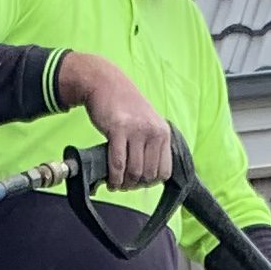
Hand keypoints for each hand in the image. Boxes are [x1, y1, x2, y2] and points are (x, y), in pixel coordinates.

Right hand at [61, 50, 174, 189]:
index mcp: (163, 132)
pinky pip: (118, 163)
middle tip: (125, 185)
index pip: (164, 171)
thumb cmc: (124, 106)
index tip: (140, 183)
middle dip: (136, 185)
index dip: (151, 182)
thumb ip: (151, 145)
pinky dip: (114, 177)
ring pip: (134, 171)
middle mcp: (153, 131)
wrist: (106, 83)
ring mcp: (136, 130)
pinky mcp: (118, 129)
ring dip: (124, 184)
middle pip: (148, 174)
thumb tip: (148, 175)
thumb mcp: (147, 123)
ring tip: (117, 184)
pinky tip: (110, 180)